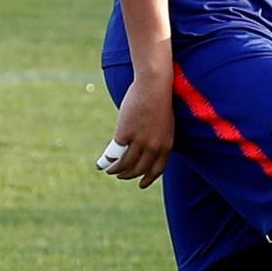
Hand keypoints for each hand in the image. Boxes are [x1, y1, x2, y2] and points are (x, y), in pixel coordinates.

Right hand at [104, 72, 174, 187]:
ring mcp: (140, 141)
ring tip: (111, 172)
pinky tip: (104, 164)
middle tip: (121, 176)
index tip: (142, 184)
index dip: (149, 179)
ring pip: (127, 164)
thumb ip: (157, 138)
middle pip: (140, 169)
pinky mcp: (125, 134)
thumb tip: (143, 150)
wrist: (154, 86)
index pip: (158, 169)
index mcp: (167, 144)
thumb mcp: (164, 124)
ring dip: (117, 171)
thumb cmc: (159, 101)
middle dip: (130, 175)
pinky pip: (116, 153)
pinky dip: (109, 161)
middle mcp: (154, 146)